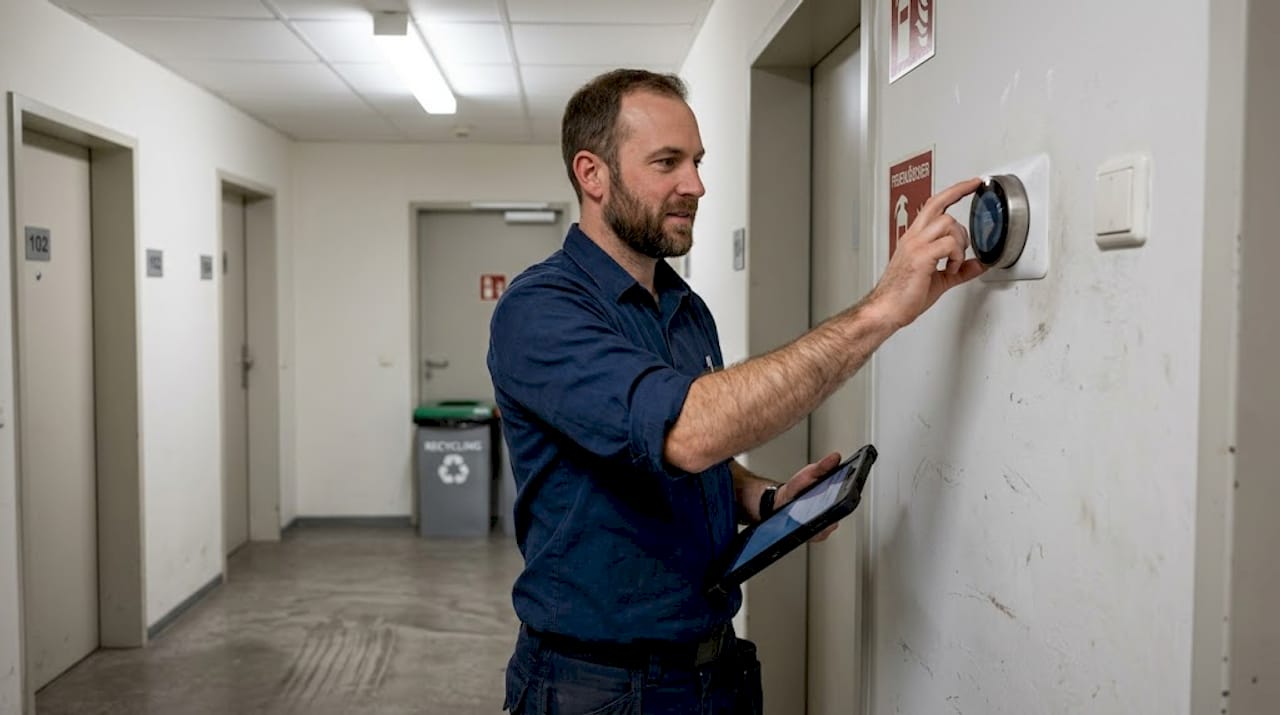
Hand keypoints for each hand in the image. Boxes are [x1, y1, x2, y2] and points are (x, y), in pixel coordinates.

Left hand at [776, 452, 841, 542]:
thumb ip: (822, 466)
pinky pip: (821, 534)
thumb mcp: (810, 472)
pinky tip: (808, 524)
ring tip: (813, 514)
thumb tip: (835, 457)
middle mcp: (834, 509)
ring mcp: (827, 522)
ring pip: (831, 525)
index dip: (846, 495)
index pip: (847, 496)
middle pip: (840, 512)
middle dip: (833, 509)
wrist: (783, 500)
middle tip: (822, 503)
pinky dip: (815, 531)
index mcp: (835, 493)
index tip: (840, 492)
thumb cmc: (799, 486)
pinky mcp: (818, 533)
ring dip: (823, 521)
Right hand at [870, 177, 986, 328]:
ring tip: (954, 262)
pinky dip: (957, 256)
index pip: (934, 204)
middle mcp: (913, 237)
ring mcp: (916, 245)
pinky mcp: (920, 257)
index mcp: (914, 238)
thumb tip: (978, 265)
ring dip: (960, 242)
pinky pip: (949, 244)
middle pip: (939, 205)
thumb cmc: (902, 296)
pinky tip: (950, 268)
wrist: (886, 310)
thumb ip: (960, 270)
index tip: (972, 183)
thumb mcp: (939, 280)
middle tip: (967, 234)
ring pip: (948, 223)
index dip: (955, 190)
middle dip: (961, 212)